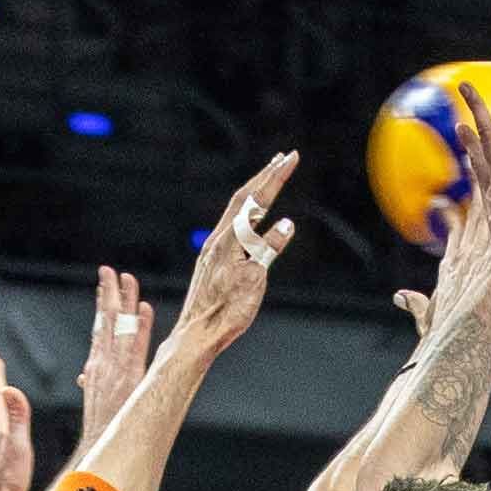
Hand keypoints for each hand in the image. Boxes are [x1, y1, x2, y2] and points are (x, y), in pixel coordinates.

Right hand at [70, 272, 147, 440]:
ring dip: (124, 301)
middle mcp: (102, 364)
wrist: (98, 450)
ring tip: (127, 277)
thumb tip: (83, 375)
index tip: (103, 286)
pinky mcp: (129, 378)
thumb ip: (89, 384)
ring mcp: (115, 369)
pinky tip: (145, 309)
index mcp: (94, 368)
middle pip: (104, 321)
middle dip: (107, 294)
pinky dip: (140, 328)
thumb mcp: (91, 402)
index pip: (97, 330)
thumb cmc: (99, 431)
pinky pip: (136, 348)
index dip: (100, 306)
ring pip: (118, 328)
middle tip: (110, 270)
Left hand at [167, 151, 303, 351]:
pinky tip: (253, 214)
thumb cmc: (226, 312)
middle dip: (266, 176)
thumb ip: (268, 248)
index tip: (292, 158)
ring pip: (237, 211)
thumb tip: (286, 224)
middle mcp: (218, 239)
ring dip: (256, 192)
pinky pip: (233, 227)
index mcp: (228, 240)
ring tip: (271, 176)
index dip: (275, 177)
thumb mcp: (254, 280)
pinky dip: (248, 212)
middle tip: (286, 157)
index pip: (255, 200)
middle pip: (244, 198)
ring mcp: (214, 249)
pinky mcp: (213, 260)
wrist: (198, 334)